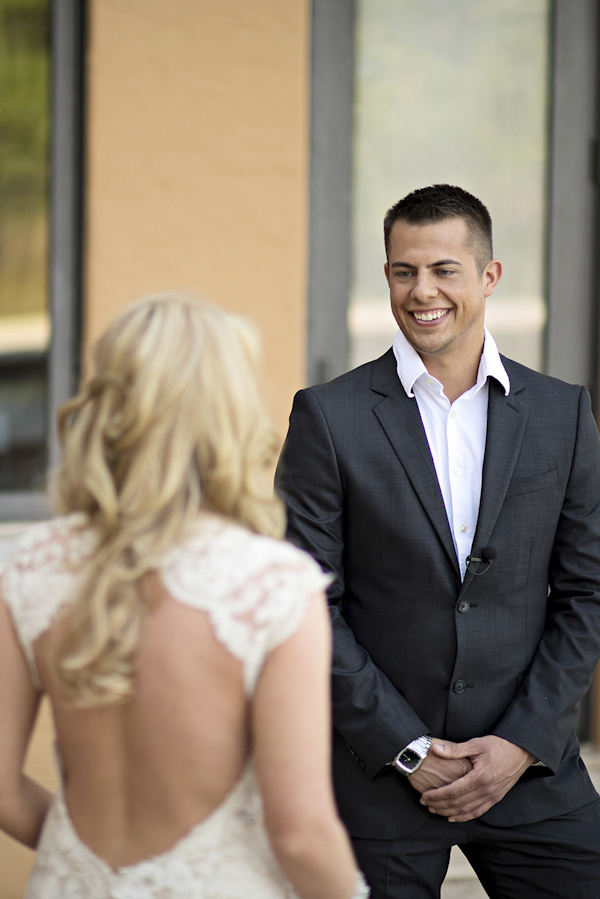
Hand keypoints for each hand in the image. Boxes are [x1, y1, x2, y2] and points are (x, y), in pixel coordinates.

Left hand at [419, 735, 534, 821]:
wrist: (521, 751)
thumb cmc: (498, 745)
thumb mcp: (475, 744)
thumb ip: (454, 749)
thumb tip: (434, 747)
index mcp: (480, 777)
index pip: (453, 791)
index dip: (437, 795)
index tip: (424, 795)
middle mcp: (486, 790)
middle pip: (458, 803)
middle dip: (439, 805)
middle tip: (424, 804)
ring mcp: (493, 796)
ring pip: (467, 811)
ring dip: (449, 813)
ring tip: (434, 811)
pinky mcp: (496, 798)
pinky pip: (478, 811)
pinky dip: (464, 816)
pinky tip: (454, 817)